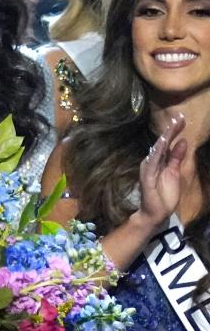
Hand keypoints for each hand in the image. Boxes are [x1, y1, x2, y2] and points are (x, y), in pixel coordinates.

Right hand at [138, 113, 186, 227]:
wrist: (155, 213)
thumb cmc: (164, 195)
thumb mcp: (175, 173)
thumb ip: (177, 158)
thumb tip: (183, 141)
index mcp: (160, 161)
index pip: (167, 143)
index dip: (174, 131)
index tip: (181, 118)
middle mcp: (152, 162)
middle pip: (162, 144)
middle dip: (170, 130)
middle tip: (178, 117)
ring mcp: (149, 169)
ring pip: (157, 151)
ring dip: (164, 139)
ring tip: (171, 127)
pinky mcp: (147, 177)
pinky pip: (152, 163)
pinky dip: (157, 153)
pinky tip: (162, 144)